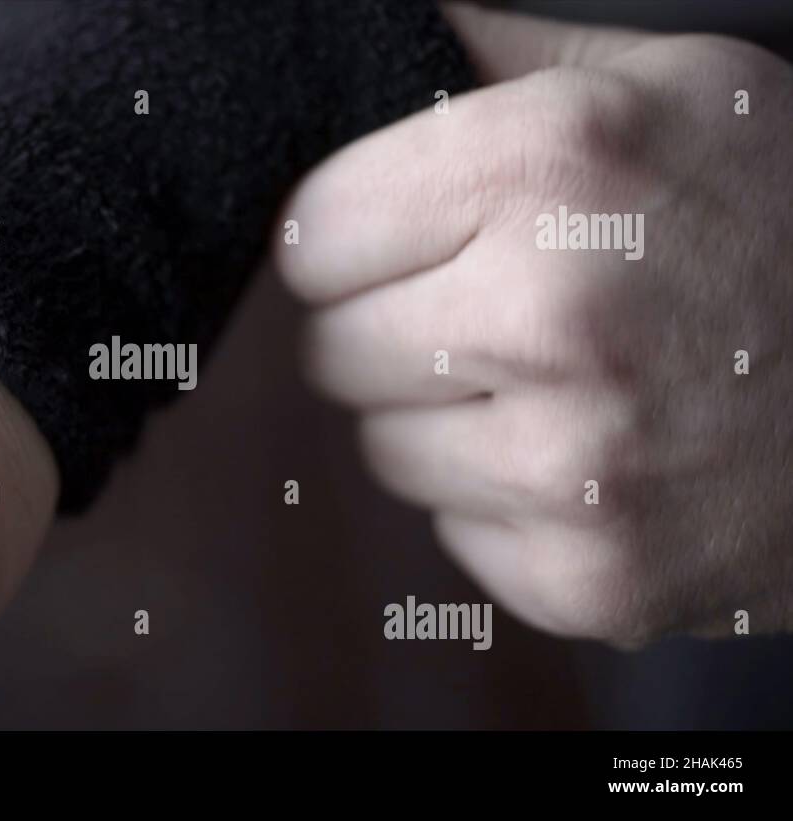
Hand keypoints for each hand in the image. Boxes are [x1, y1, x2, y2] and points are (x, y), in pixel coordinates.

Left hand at [275, 4, 792, 644]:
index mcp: (548, 168)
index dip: (354, 238)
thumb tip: (379, 34)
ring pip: (385, 450)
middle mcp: (553, 316)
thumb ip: (494, 56)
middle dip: (394, 330)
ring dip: (444, 423)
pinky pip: (457, 534)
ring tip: (561, 386)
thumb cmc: (778, 215)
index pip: (311, 234)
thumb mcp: (659, 84)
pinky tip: (598, 459)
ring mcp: (576, 465)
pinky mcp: (590, 576)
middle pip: (331, 350)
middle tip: (497, 314)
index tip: (407, 241)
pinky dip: (506, 505)